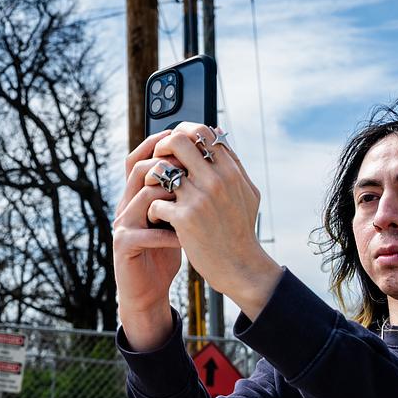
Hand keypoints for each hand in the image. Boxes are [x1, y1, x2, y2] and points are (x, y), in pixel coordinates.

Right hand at [112, 130, 182, 348]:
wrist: (147, 290)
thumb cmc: (163, 251)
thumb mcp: (174, 218)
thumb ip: (181, 195)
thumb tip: (205, 166)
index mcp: (136, 196)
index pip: (139, 159)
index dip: (157, 145)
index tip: (182, 138)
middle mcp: (125, 205)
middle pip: (139, 170)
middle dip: (168, 165)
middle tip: (193, 168)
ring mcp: (122, 225)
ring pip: (143, 195)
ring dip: (171, 196)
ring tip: (191, 201)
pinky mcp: (123, 245)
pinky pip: (145, 232)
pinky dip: (168, 233)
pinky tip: (185, 238)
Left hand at [144, 123, 282, 318]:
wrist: (240, 266)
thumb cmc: (241, 229)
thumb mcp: (246, 191)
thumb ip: (232, 161)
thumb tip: (217, 132)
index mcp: (230, 170)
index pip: (203, 131)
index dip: (183, 131)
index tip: (174, 143)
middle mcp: (216, 180)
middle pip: (178, 141)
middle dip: (162, 146)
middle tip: (158, 161)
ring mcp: (199, 199)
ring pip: (161, 170)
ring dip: (151, 178)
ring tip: (153, 190)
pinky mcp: (184, 219)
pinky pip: (155, 202)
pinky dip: (152, 210)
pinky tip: (158, 218)